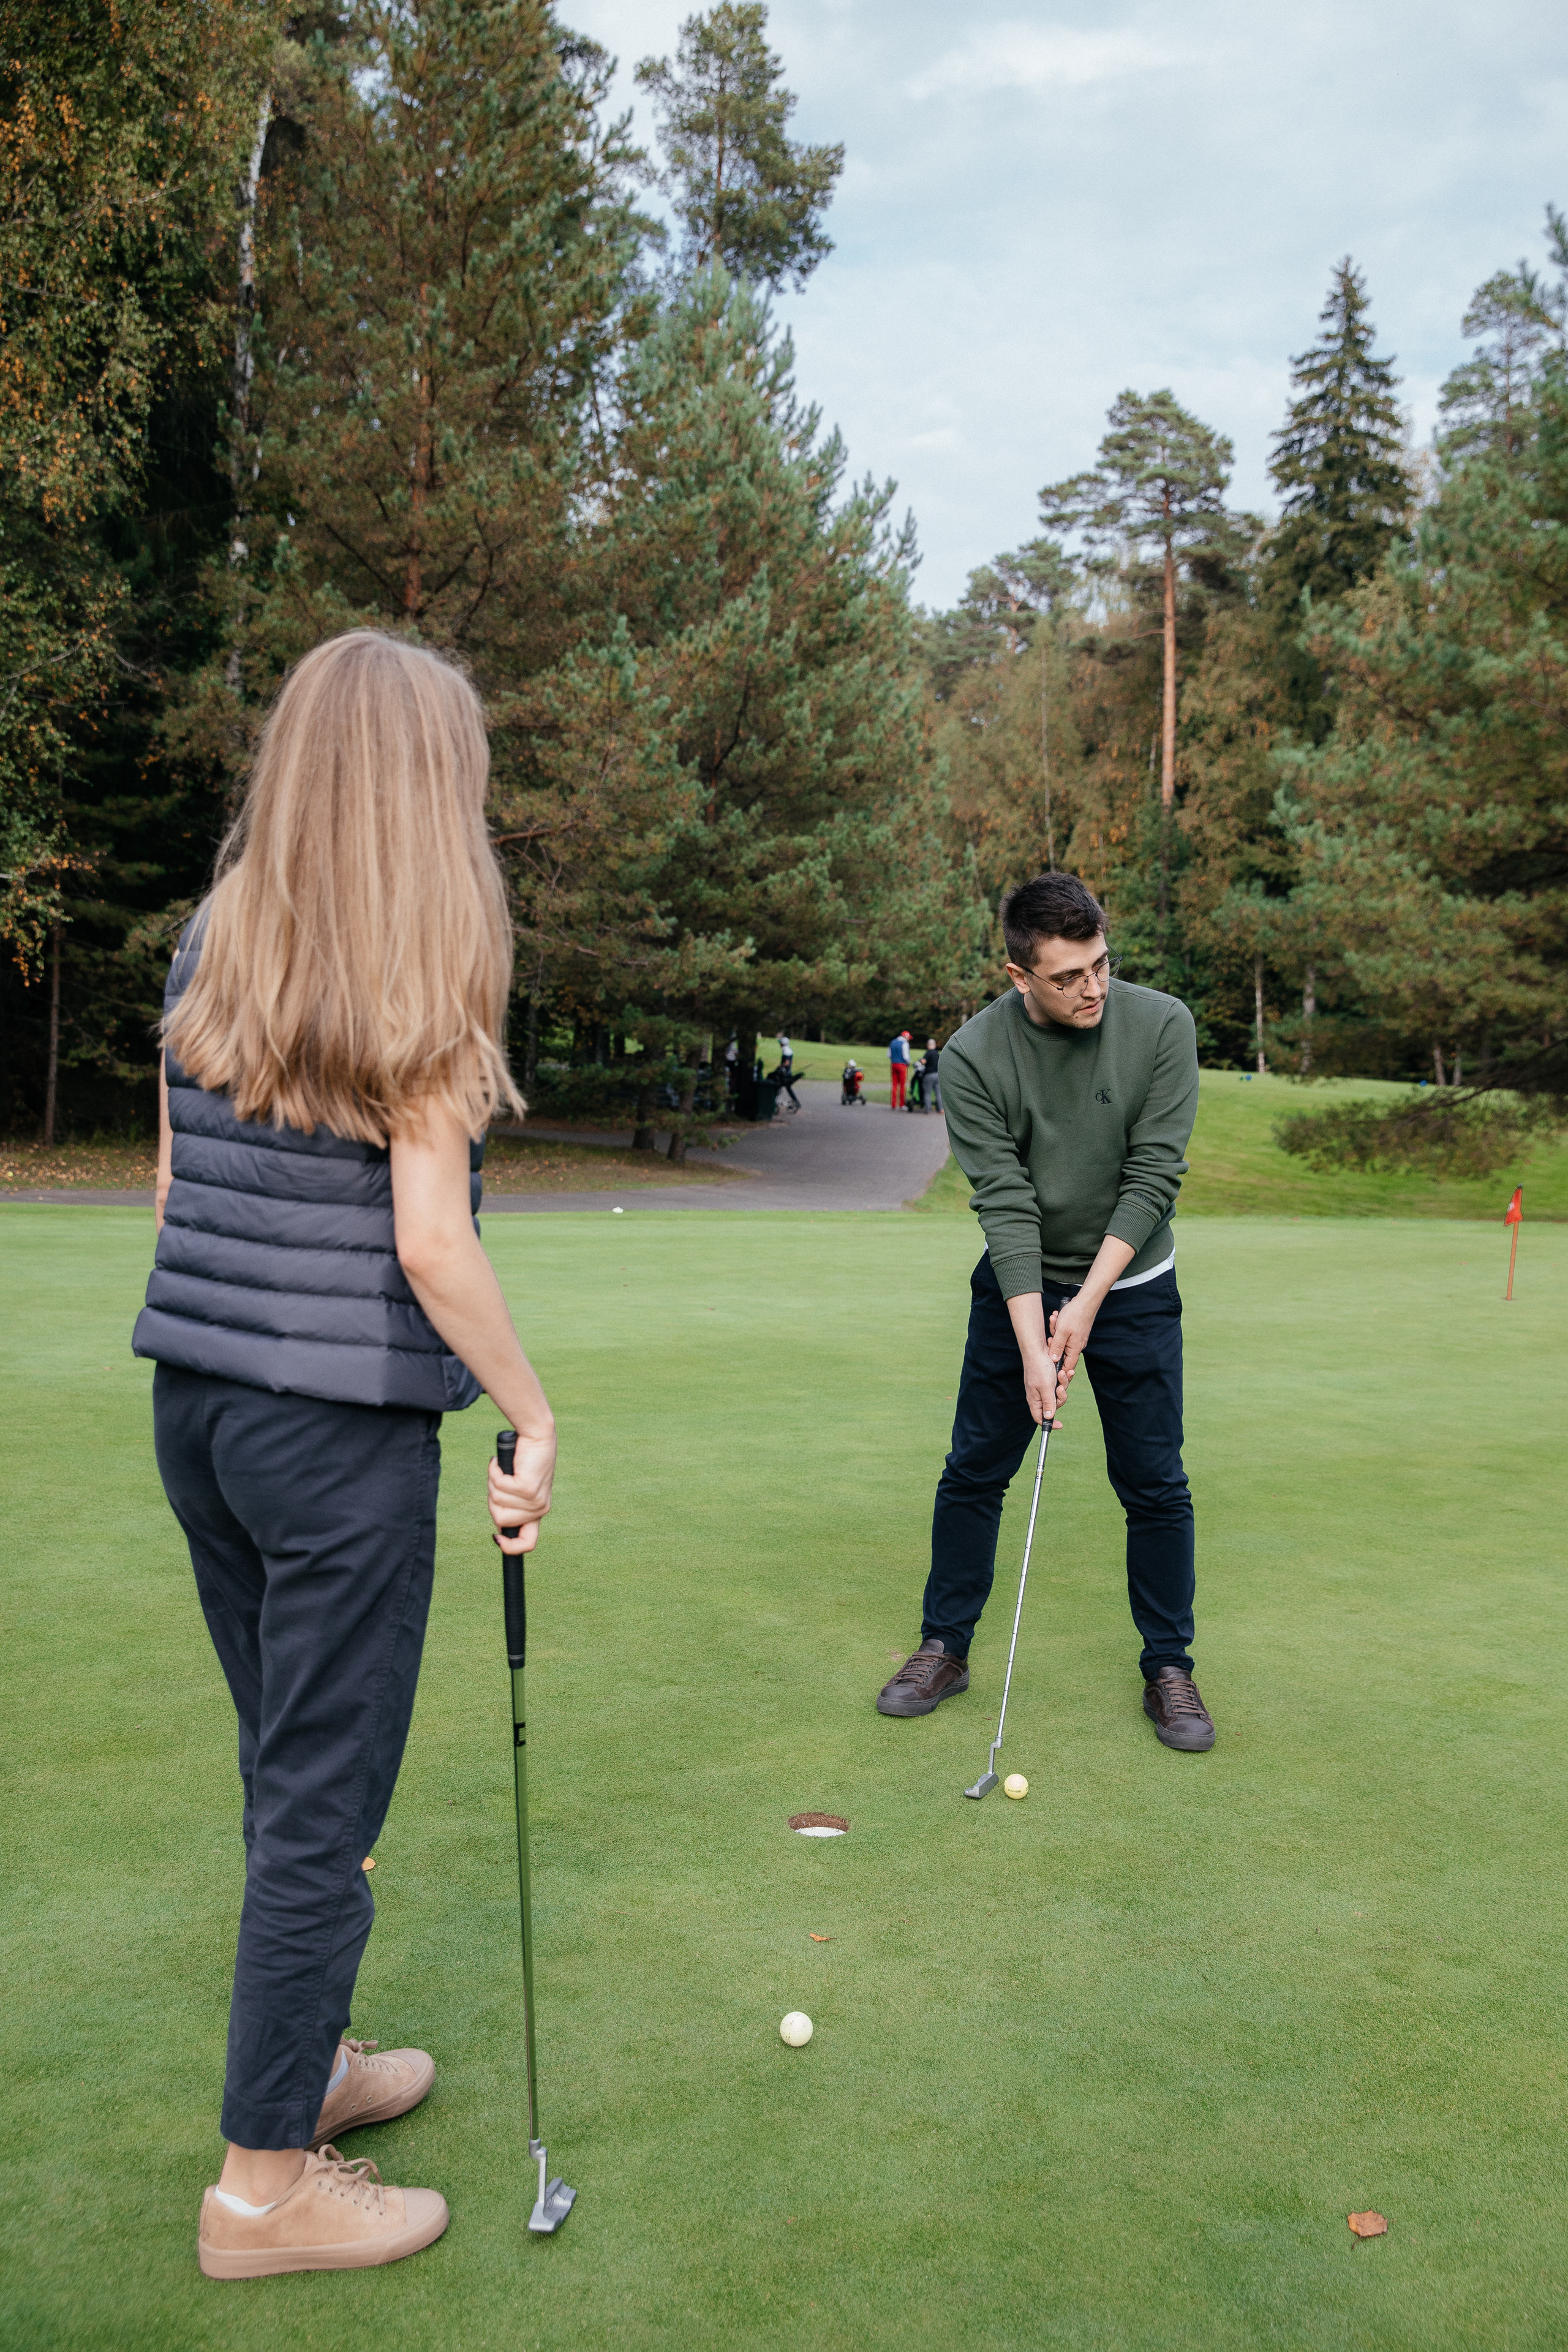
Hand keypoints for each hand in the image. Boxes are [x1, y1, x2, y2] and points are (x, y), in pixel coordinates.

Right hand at [488, 1432, 554, 1554]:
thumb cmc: (526, 1460)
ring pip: (496, 1502)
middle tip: (502, 1479)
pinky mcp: (527, 1488)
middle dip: (492, 1498)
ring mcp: (534, 1500)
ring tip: (505, 1469)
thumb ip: (512, 1506)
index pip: (528, 1544)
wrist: (537, 1435)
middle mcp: (540, 1509)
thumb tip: (500, 1528)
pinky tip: (500, 1463)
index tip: (496, 1537)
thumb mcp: (520, 1488)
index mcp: (538, 1512)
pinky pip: (498, 1486)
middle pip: (499, 1519)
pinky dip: (494, 1471)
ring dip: (493, 1482)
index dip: (510, 1547)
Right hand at [1020, 1344, 1069, 1427]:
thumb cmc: (1039, 1367)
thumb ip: (1048, 1403)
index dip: (1050, 1423)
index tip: (1061, 1425)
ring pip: (1059, 1393)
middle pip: (1054, 1405)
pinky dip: (1064, 1378)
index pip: (1040, 1417)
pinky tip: (1065, 1371)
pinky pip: (1061, 1383)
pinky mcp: (1050, 1379)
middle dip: (1061, 1397)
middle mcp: (1039, 1394)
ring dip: (1063, 1384)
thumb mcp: (1045, 1387)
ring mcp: (1045, 1386)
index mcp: (1035, 1399)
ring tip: (1062, 1373)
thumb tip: (1049, 1417)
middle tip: (1060, 1388)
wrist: (1038, 1348)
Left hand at [1047, 1293, 1098, 1391]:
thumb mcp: (1062, 1332)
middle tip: (1052, 1333)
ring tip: (1054, 1319)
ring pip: (1060, 1341)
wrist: (1085, 1301)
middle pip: (1061, 1352)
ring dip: (1054, 1331)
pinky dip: (1058, 1326)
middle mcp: (1077, 1346)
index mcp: (1075, 1349)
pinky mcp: (1074, 1332)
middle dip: (1053, 1343)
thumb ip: (1057, 1347)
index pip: (1067, 1367)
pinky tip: (1056, 1316)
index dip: (1058, 1369)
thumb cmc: (1075, 1315)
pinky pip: (1063, 1334)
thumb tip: (1053, 1360)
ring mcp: (1076, 1339)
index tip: (1048, 1363)